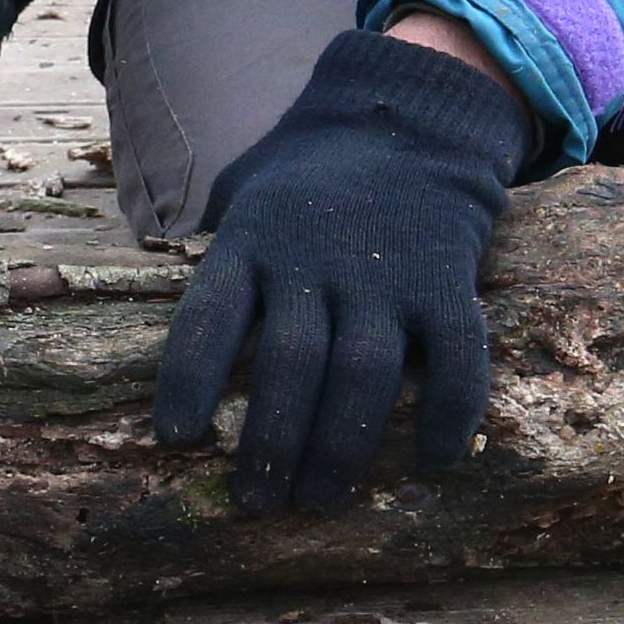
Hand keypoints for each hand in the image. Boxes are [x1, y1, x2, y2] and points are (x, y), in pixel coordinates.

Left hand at [152, 25, 526, 510]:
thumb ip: (222, 268)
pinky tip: (434, 459)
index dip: (190, 381)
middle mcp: (316, 260)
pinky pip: (457, 355)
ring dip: (340, 448)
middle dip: (270, 444)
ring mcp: (385, 273)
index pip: (211, 316)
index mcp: (253, 240)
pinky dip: (451, 411)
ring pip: (363, 374)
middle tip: (258, 503)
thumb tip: (166, 351)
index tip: (175, 439)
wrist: (405, 121)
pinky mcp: (447, 282)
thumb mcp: (247, 203)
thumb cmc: (307, 186)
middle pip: (290, 364)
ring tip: (318, 499)